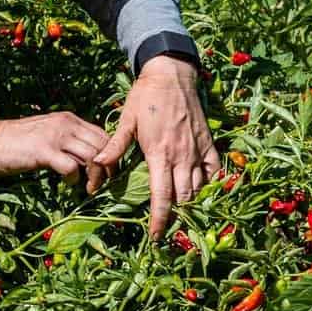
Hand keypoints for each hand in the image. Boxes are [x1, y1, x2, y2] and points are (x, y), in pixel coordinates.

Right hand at [0, 112, 109, 179]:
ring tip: (89, 188)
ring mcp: (56, 137)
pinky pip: (72, 167)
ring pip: (93, 156)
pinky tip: (69, 184)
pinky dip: (75, 179)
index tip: (107, 172)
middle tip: (103, 184)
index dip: (110, 155)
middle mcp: (66, 124)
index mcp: (69, 119)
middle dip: (108, 168)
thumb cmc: (17, 141)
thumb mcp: (48, 134)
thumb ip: (68, 142)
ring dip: (95, 176)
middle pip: (103, 145)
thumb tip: (87, 161)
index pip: (103, 134)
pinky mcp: (44, 151)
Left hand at [88, 54, 220, 239]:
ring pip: (200, 188)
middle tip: (167, 228)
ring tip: (182, 215)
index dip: (160, 220)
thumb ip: (114, 146)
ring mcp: (198, 150)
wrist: (172, 74)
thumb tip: (96, 165)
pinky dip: (211, 185)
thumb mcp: (125, 121)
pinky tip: (202, 192)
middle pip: (184, 198)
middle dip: (176, 217)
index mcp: (159, 153)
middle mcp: (182, 156)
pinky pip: (215, 171)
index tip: (156, 236)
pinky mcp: (209, 143)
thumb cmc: (145, 97)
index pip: (162, 196)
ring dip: (192, 204)